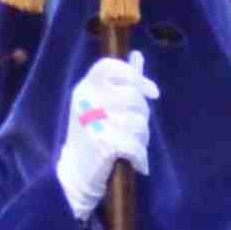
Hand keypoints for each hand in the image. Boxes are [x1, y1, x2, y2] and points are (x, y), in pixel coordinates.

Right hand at [56, 54, 155, 220]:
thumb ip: (122, 80)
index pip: (111, 67)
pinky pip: (135, 146)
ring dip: (142, 139)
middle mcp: (86, 101)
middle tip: (135, 131)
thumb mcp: (102, 103)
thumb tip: (138, 56)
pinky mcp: (101, 145)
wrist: (77, 173)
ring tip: (131, 147)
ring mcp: (92, 123)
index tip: (152, 93)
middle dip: (142, 116)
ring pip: (138, 123)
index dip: (135, 76)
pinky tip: (135, 163)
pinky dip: (140, 157)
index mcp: (85, 88)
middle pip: (133, 97)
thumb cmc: (94, 134)